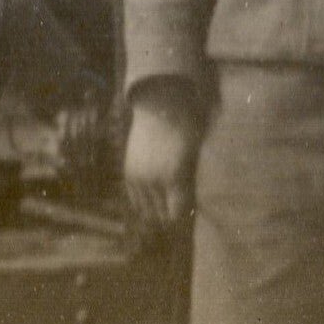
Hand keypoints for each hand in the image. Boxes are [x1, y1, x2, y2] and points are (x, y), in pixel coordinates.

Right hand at [123, 78, 202, 232]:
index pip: (177, 214)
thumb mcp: (194, 158)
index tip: (189, 213)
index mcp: (175, 178)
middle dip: (171, 214)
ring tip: (166, 203)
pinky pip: (135, 199)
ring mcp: (139, 178)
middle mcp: (154, 181)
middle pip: (161, 215)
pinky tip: (154, 197)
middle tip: (178, 208)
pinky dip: (144, 202)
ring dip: (156, 210)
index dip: (184, 216)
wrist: (161, 107)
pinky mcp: (129, 173)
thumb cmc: (186, 130)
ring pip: (146, 211)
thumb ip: (190, 185)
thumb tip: (188, 209)